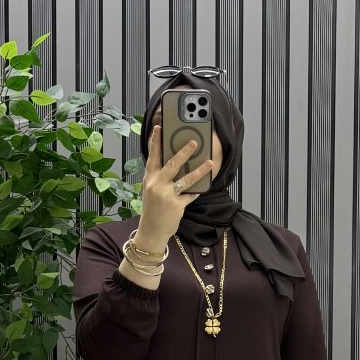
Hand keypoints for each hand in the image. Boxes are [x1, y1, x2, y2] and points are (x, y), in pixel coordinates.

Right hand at [139, 116, 216, 241]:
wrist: (151, 231)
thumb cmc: (152, 209)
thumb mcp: (150, 190)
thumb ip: (159, 177)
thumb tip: (173, 164)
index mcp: (149, 179)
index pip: (152, 157)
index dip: (155, 142)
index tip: (159, 128)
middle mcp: (157, 185)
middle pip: (172, 164)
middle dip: (184, 152)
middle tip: (194, 142)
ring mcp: (167, 195)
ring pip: (186, 179)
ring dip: (199, 170)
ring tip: (210, 163)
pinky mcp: (176, 205)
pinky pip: (190, 195)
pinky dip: (197, 191)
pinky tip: (204, 186)